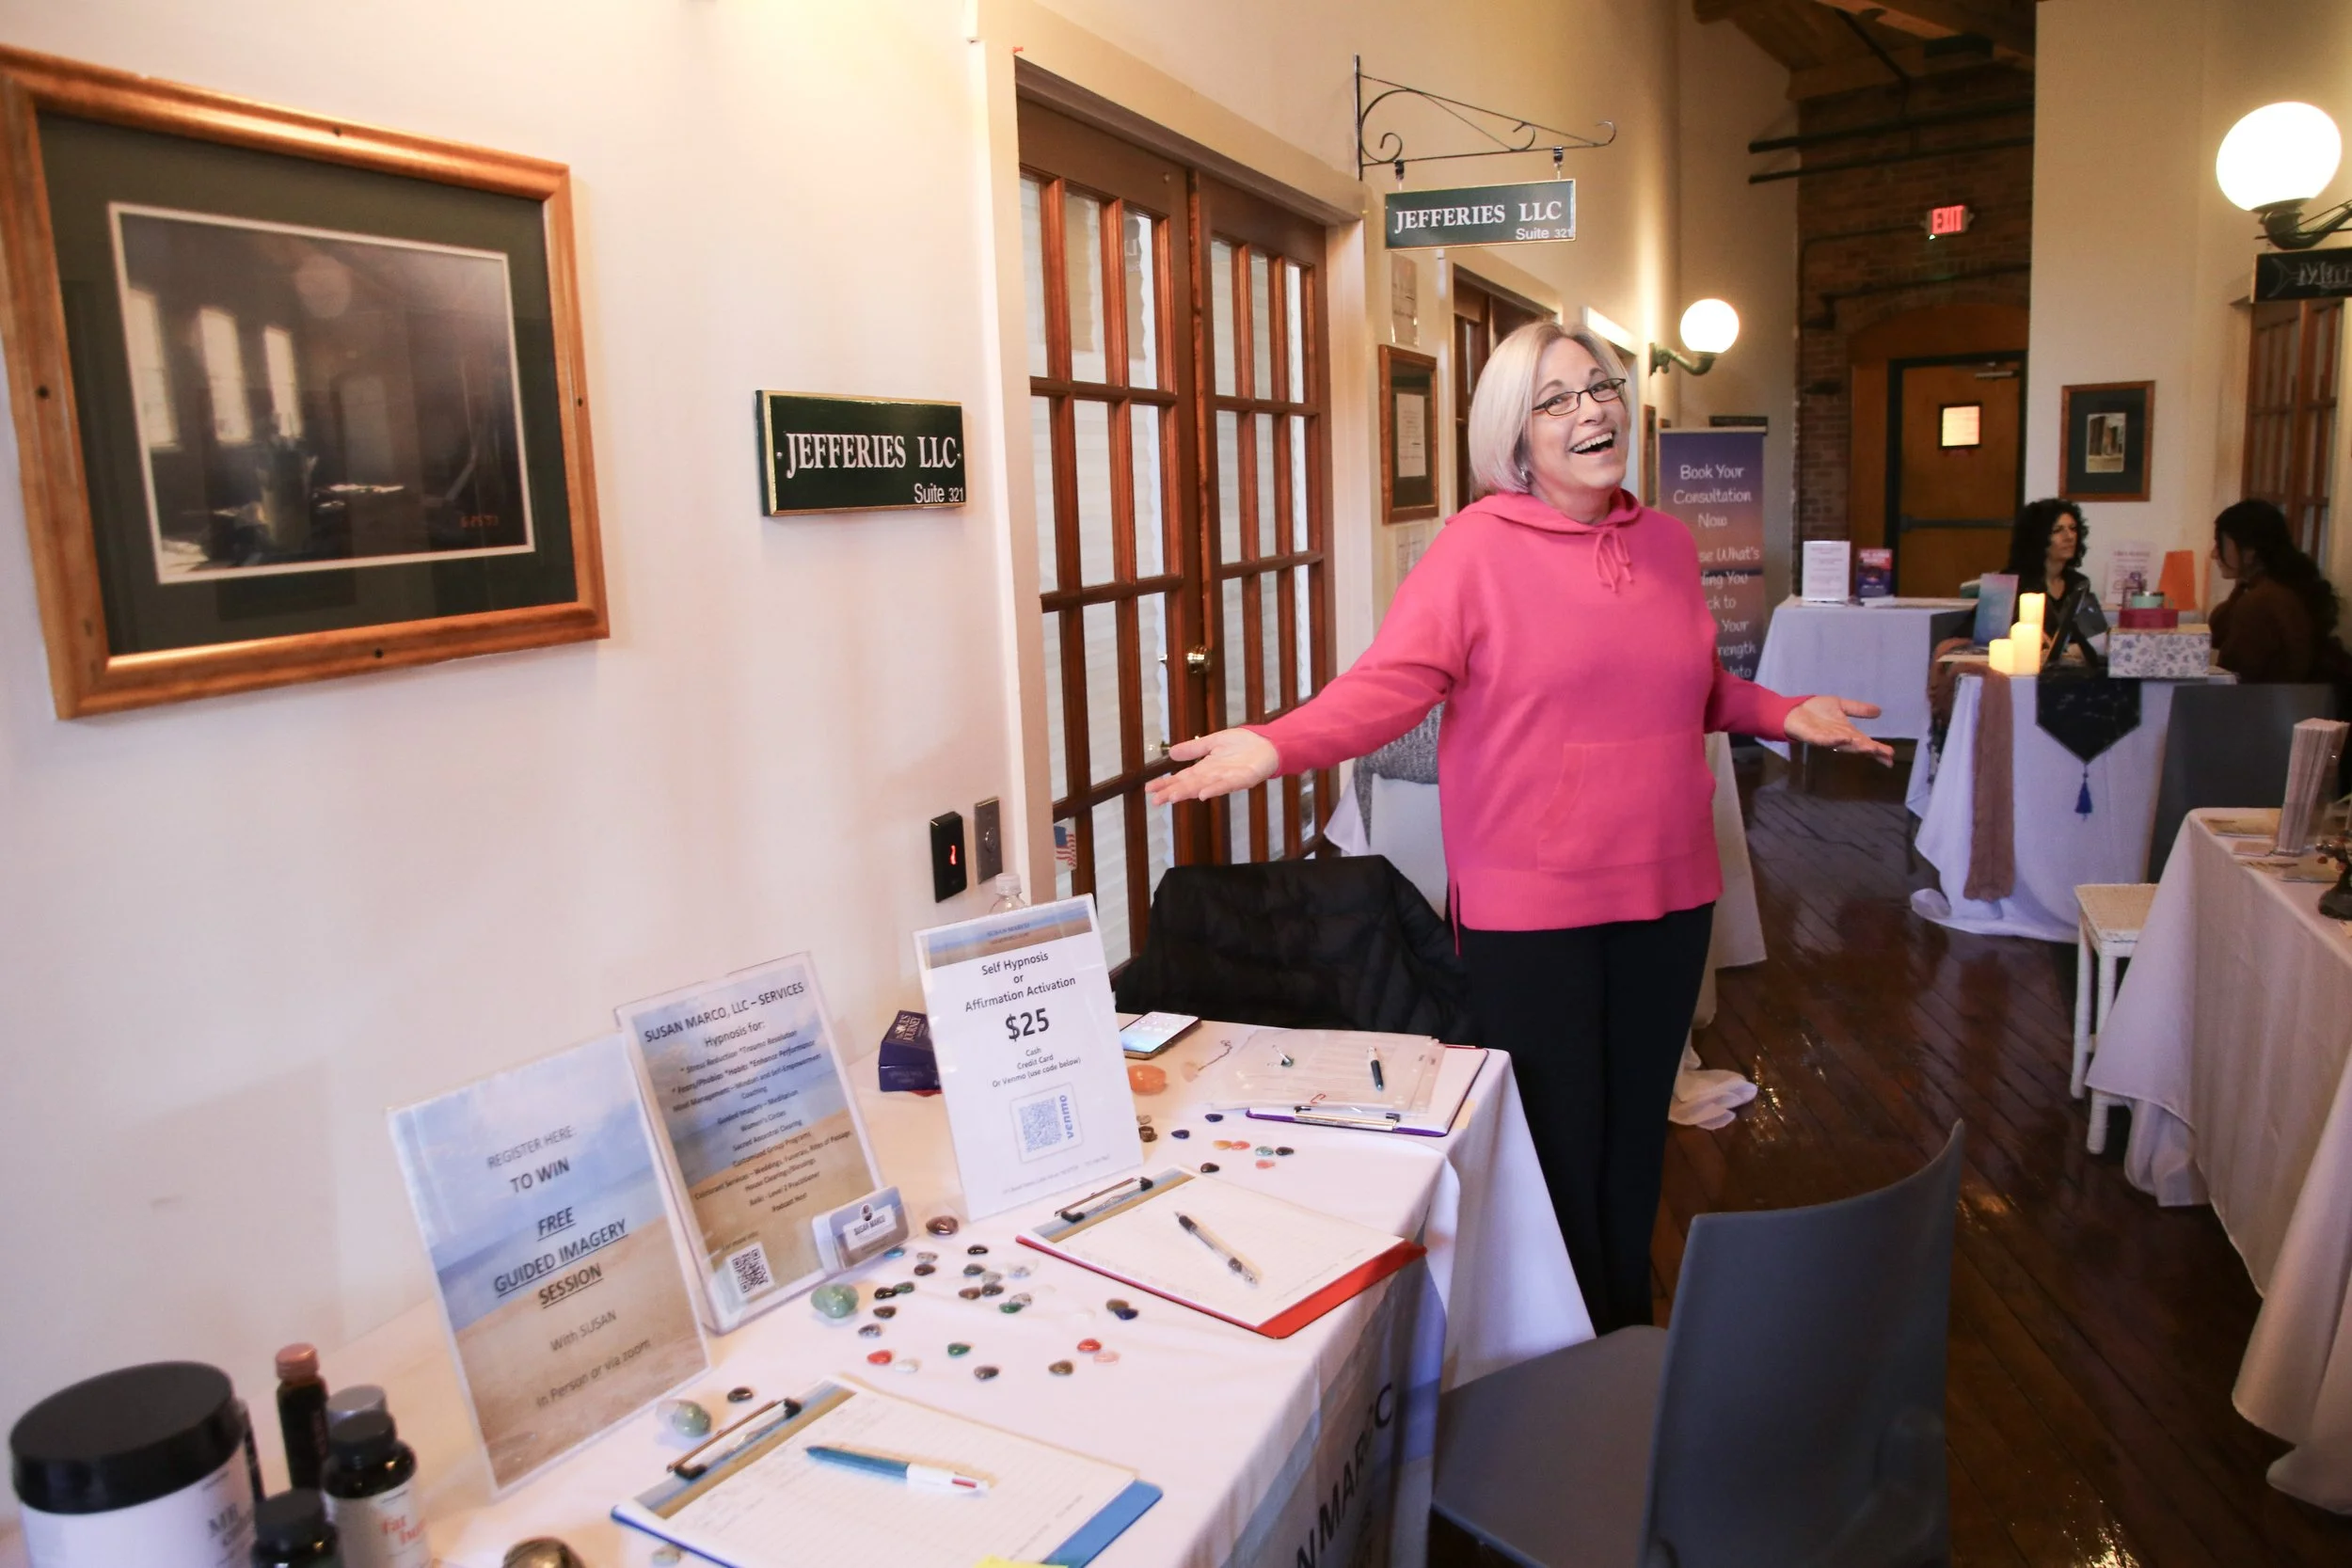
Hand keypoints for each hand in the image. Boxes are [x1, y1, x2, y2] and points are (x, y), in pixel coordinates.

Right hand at [1145, 728, 1279, 803]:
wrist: (1268, 743)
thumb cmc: (1243, 744)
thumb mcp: (1213, 742)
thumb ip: (1193, 749)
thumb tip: (1171, 753)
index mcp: (1206, 768)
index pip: (1182, 778)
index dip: (1166, 783)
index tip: (1150, 789)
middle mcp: (1214, 776)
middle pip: (1190, 785)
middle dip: (1172, 792)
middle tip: (1156, 800)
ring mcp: (1228, 779)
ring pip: (1204, 787)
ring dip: (1189, 793)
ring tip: (1172, 797)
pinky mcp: (1244, 778)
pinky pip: (1227, 785)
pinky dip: (1215, 789)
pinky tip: (1203, 794)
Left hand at [1783, 695, 1894, 765]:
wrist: (1793, 709)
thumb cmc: (1816, 710)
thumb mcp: (1841, 706)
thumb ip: (1858, 710)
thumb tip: (1879, 711)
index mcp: (1847, 732)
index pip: (1865, 742)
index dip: (1878, 750)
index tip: (1891, 756)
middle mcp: (1838, 738)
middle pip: (1857, 746)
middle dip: (1871, 750)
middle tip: (1886, 755)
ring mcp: (1825, 738)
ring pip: (1843, 744)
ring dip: (1856, 746)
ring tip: (1870, 747)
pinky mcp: (1812, 735)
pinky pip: (1823, 739)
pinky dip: (1833, 740)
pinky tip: (1843, 738)